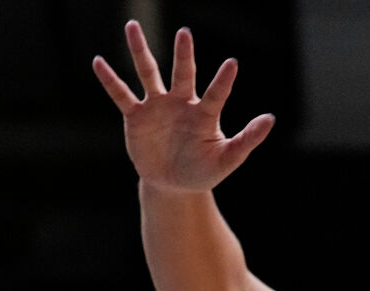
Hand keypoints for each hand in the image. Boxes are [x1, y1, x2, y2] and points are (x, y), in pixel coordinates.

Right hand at [93, 23, 273, 192]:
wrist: (174, 185)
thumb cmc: (204, 171)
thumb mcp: (228, 159)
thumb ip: (247, 140)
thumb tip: (270, 119)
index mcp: (204, 114)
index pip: (216, 94)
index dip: (223, 81)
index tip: (233, 63)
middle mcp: (180, 103)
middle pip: (182, 73)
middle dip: (183, 54)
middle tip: (185, 33)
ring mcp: (157, 107)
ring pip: (148, 73)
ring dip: (139, 50)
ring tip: (131, 26)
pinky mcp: (136, 116)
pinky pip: (121, 94)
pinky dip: (109, 80)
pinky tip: (98, 62)